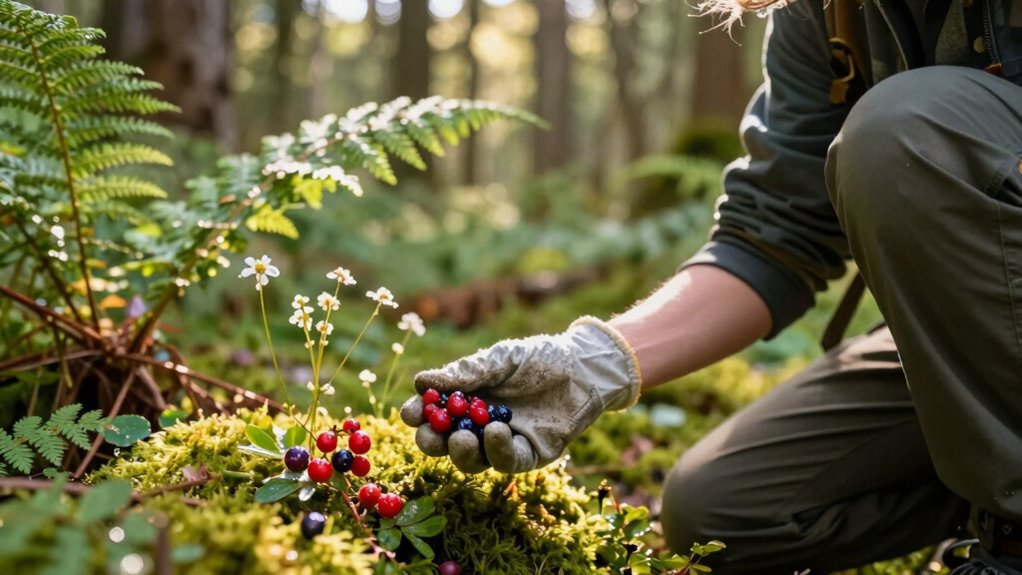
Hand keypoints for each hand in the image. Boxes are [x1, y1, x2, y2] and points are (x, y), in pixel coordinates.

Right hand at [399, 316, 641, 472]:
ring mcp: (504, 442)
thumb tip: (420, 382)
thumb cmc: (539, 358)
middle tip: (431, 434)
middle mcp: (479, 425)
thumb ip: (465, 373)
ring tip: (462, 435)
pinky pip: (509, 461)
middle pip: (446, 444)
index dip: (417, 415)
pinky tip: (496, 432)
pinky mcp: (531, 454)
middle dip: (432, 441)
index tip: (409, 411)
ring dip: (462, 451)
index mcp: (467, 400)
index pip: (433, 414)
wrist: (582, 367)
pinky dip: (498, 450)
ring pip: (473, 460)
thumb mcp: (499, 359)